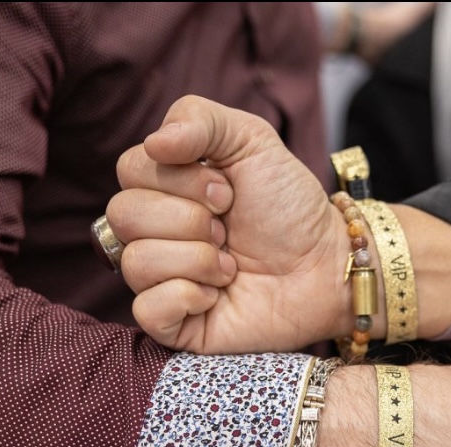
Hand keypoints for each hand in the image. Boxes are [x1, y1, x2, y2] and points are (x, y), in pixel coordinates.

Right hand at [107, 95, 450, 353]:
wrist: (326, 267)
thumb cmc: (290, 208)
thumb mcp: (252, 141)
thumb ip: (199, 119)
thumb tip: (154, 143)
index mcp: (165, 187)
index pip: (130, 169)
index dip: (180, 179)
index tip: (228, 192)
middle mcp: (155, 232)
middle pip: (124, 214)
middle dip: (191, 219)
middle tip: (229, 229)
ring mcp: (161, 279)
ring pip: (135, 262)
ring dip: (198, 260)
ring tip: (232, 265)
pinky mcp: (173, 324)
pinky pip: (146, 311)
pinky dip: (186, 298)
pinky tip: (218, 296)